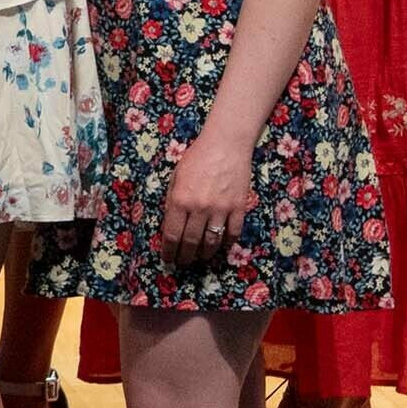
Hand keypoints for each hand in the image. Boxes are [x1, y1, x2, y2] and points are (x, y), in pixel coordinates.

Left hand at [157, 129, 257, 267]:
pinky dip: (226, 244)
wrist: (226, 145)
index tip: (168, 259)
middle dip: (185, 256)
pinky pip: (232, 234)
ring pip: (212, 242)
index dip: (169, 251)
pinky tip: (220, 247)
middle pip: (191, 243)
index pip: (171, 235)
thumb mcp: (175, 178)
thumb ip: (172, 201)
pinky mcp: (238, 208)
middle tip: (182, 262)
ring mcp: (220, 210)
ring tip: (199, 259)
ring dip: (204, 255)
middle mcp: (199, 208)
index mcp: (179, 200)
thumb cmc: (196, 158)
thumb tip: (171, 226)